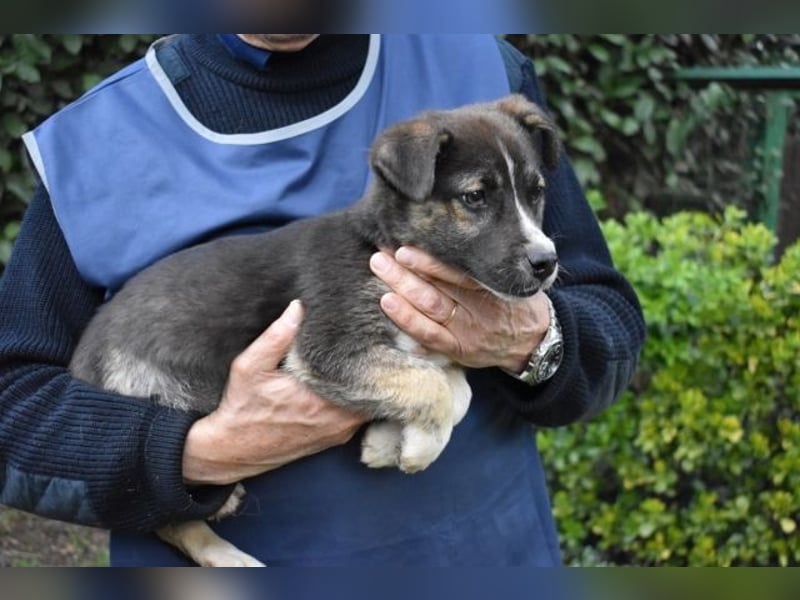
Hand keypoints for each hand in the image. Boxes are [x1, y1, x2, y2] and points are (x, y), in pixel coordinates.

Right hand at [182, 300, 365, 485]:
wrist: (232, 451)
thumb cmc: (241, 409)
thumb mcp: (250, 367)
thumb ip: (275, 337)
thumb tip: (298, 308)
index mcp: (322, 402)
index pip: (366, 375)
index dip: (374, 352)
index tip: (373, 332)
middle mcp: (338, 421)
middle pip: (374, 389)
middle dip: (374, 365)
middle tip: (375, 338)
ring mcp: (339, 432)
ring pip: (369, 402)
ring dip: (367, 381)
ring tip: (367, 354)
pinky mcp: (335, 438)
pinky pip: (359, 414)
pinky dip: (358, 397)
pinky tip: (351, 378)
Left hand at [370, 247, 550, 372]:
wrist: (535, 342)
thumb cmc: (517, 302)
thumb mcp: (510, 280)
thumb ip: (485, 266)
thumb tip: (451, 241)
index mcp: (492, 290)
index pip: (457, 276)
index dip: (429, 264)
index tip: (404, 251)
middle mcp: (478, 313)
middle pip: (436, 294)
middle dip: (405, 277)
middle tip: (380, 260)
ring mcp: (468, 334)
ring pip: (430, 315)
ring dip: (402, 298)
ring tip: (381, 283)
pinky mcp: (460, 351)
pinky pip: (432, 340)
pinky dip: (410, 326)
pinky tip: (391, 312)